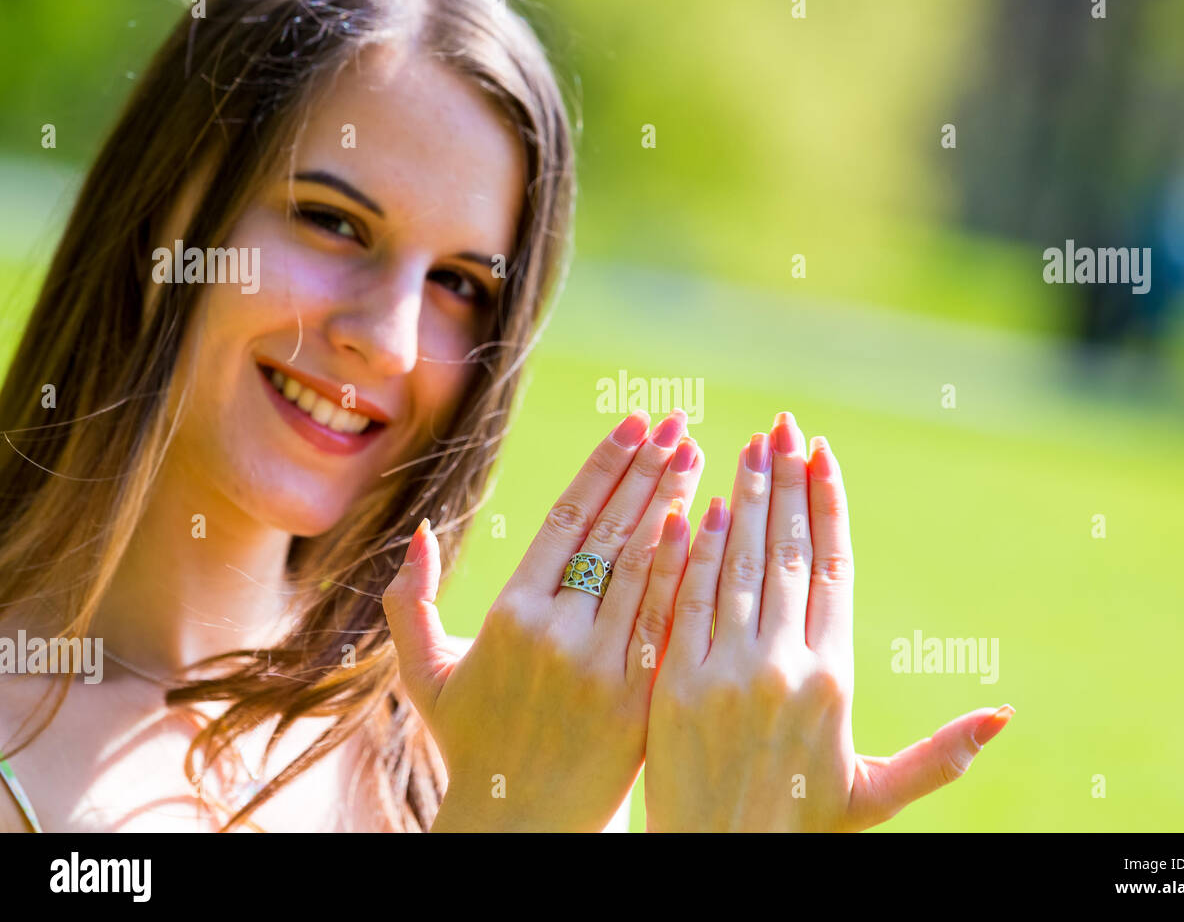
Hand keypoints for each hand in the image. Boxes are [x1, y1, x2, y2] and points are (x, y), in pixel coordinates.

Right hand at [382, 408, 703, 830]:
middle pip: (612, 531)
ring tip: (699, 456)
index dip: (603, 465)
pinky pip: (669, 620)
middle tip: (677, 422)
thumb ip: (410, 602)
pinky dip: (688, 569)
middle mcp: (557, 633)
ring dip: (675, 504)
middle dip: (648, 469)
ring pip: (645, 567)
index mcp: (510, 615)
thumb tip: (419, 534)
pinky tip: (711, 527)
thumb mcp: (425, 674)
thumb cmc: (472, 743)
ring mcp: (602, 667)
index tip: (633, 423)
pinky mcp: (639, 699)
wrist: (520, 824)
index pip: (566, 519)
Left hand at [645, 411, 1013, 831]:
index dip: (828, 505)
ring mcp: (726, 672)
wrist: (719, 864)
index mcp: (834, 680)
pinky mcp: (675, 683)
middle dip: (785, 482)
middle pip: (787, 553)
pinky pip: (687, 602)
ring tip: (746, 447)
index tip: (823, 454)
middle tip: (783, 426)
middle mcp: (785, 667)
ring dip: (742, 499)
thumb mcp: (875, 795)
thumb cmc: (799, 828)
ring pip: (739, 566)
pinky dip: (695, 551)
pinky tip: (700, 507)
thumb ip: (939, 755)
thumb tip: (1006, 715)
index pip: (834, 569)